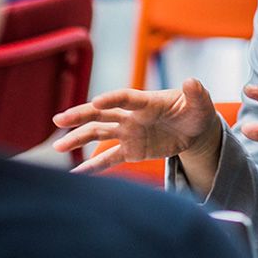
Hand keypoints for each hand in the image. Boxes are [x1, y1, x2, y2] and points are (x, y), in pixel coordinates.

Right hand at [52, 79, 220, 174]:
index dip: (111, 99)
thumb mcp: (201, 103)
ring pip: (99, 134)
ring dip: (78, 139)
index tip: (96, 102)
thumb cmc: (196, 111)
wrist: (195, 130)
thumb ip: (196, 93)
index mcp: (147, 102)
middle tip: (58, 120)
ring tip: (57, 147)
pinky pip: (109, 159)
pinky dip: (93, 167)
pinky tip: (75, 175)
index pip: (125, 97)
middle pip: (102, 114)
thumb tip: (192, 82)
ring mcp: (129, 133)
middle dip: (80, 116)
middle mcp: (132, 116)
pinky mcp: (131, 150)